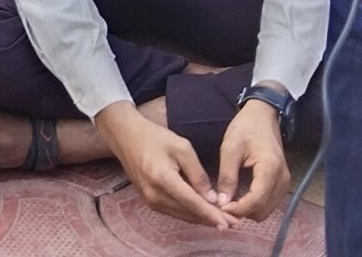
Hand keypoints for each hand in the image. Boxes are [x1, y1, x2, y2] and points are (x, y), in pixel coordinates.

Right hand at [96, 104, 231, 227]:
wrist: (126, 136)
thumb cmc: (155, 137)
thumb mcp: (181, 146)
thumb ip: (198, 173)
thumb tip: (212, 198)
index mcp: (163, 178)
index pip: (192, 202)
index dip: (212, 214)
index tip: (230, 222)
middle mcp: (154, 195)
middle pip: (188, 213)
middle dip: (212, 219)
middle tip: (235, 224)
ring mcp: (150, 200)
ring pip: (182, 215)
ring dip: (203, 219)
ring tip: (224, 221)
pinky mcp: (149, 201)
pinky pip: (174, 212)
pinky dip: (191, 214)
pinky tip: (204, 214)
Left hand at [216, 95, 290, 219]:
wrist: (263, 114)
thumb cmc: (245, 127)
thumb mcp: (230, 148)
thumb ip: (227, 176)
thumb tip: (221, 202)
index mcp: (270, 169)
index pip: (256, 201)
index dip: (237, 209)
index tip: (220, 208)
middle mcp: (282, 179)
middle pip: (262, 210)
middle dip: (242, 212)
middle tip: (223, 205)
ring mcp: (285, 181)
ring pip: (267, 209)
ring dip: (249, 210)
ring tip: (230, 201)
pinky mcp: (282, 182)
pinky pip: (270, 202)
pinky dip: (255, 205)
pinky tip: (241, 196)